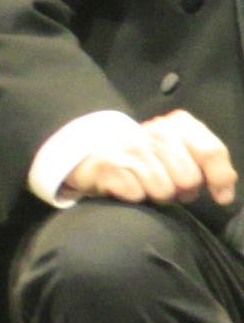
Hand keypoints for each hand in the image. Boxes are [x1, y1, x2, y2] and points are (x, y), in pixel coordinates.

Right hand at [66, 113, 239, 207]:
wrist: (98, 155)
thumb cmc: (150, 157)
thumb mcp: (183, 150)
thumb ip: (210, 164)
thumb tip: (224, 194)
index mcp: (178, 124)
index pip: (210, 152)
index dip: (220, 178)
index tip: (220, 196)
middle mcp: (155, 131)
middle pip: (189, 179)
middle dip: (183, 190)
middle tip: (169, 183)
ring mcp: (132, 147)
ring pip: (164, 191)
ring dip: (159, 196)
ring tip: (148, 184)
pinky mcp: (111, 165)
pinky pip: (139, 195)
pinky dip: (136, 197)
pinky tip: (130, 186)